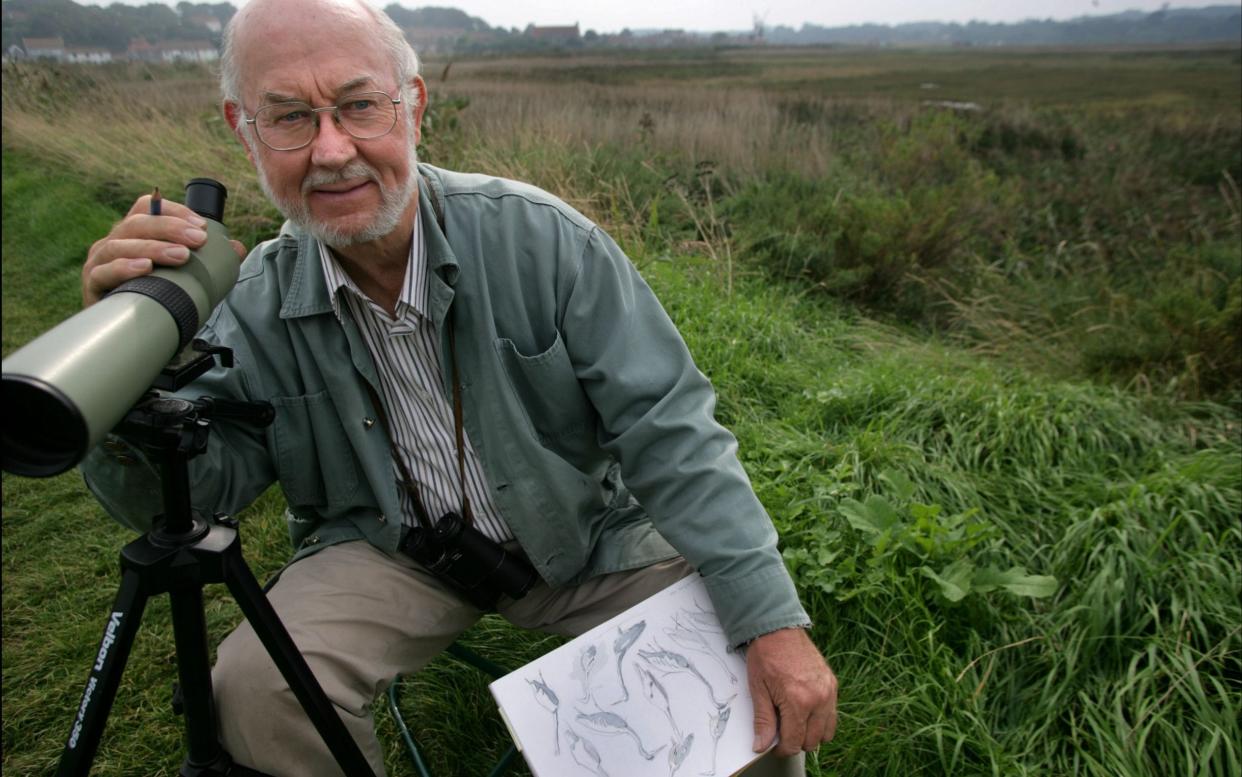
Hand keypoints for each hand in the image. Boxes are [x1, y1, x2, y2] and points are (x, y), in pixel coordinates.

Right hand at [82, 193, 246, 306]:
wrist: (133, 335)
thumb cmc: (158, 297)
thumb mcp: (184, 276)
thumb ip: (210, 261)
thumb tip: (236, 248)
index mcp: (133, 234)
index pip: (146, 207)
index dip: (173, 211)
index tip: (201, 226)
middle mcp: (113, 242)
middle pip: (136, 223)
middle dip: (170, 228)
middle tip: (198, 240)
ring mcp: (99, 262)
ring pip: (120, 245)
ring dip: (154, 248)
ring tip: (181, 256)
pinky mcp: (92, 285)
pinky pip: (103, 272)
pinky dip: (124, 268)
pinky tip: (144, 268)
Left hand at [746, 627, 837, 756]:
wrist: (778, 628)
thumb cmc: (766, 656)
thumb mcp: (758, 689)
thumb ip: (763, 720)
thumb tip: (762, 745)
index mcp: (798, 702)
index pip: (794, 742)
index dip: (782, 749)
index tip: (774, 746)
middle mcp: (819, 699)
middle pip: (812, 741)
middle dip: (796, 741)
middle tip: (782, 731)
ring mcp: (829, 691)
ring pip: (826, 732)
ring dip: (811, 733)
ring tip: (794, 722)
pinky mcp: (833, 684)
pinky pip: (832, 714)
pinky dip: (821, 719)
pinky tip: (805, 710)